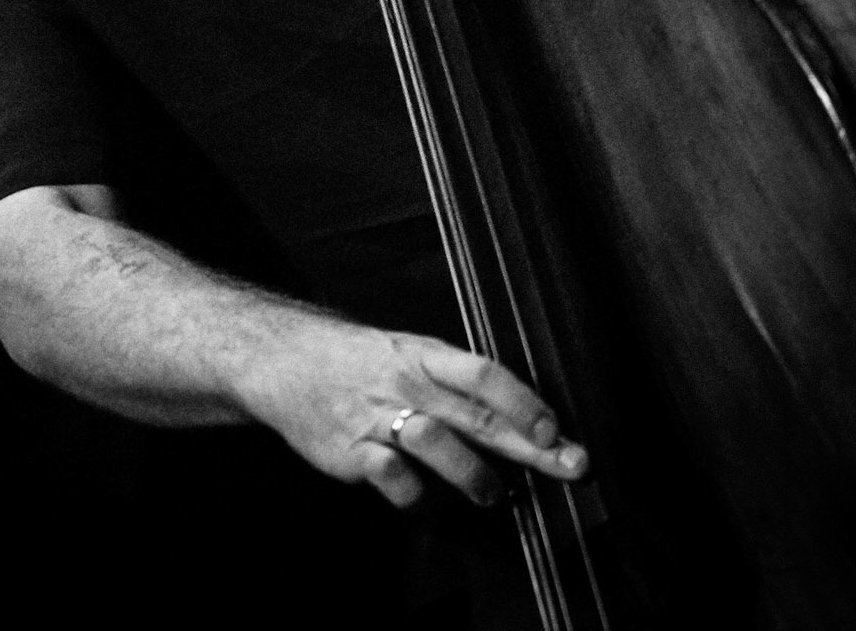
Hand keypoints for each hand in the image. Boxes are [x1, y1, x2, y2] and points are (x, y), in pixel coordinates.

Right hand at [244, 311, 587, 510]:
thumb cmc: (359, 361)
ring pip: (437, 444)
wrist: (286, 359)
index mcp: (425, 354)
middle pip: (476, 414)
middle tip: (569, 465)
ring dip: (475, 474)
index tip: (558, 429)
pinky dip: (417, 496)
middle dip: (529, 445)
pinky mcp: (352, 450)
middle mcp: (407, 384)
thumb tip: (518, 425)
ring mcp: (379, 417)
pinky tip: (427, 501)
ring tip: (495, 494)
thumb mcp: (408, 356)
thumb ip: (455, 390)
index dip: (524, 401)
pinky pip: (393, 478)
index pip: (484, 373)